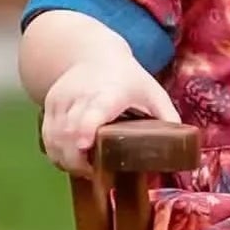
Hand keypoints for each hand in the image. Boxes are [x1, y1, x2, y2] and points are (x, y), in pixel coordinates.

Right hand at [41, 58, 180, 174]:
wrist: (93, 53)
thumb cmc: (129, 79)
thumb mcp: (154, 93)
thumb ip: (168, 119)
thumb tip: (181, 151)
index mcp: (109, 92)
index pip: (93, 111)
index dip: (86, 129)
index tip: (86, 146)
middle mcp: (81, 94)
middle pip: (69, 132)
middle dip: (77, 160)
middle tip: (95, 176)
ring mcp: (62, 99)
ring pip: (54, 136)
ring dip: (66, 160)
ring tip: (84, 172)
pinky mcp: (50, 105)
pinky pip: (47, 135)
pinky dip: (56, 153)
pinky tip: (70, 162)